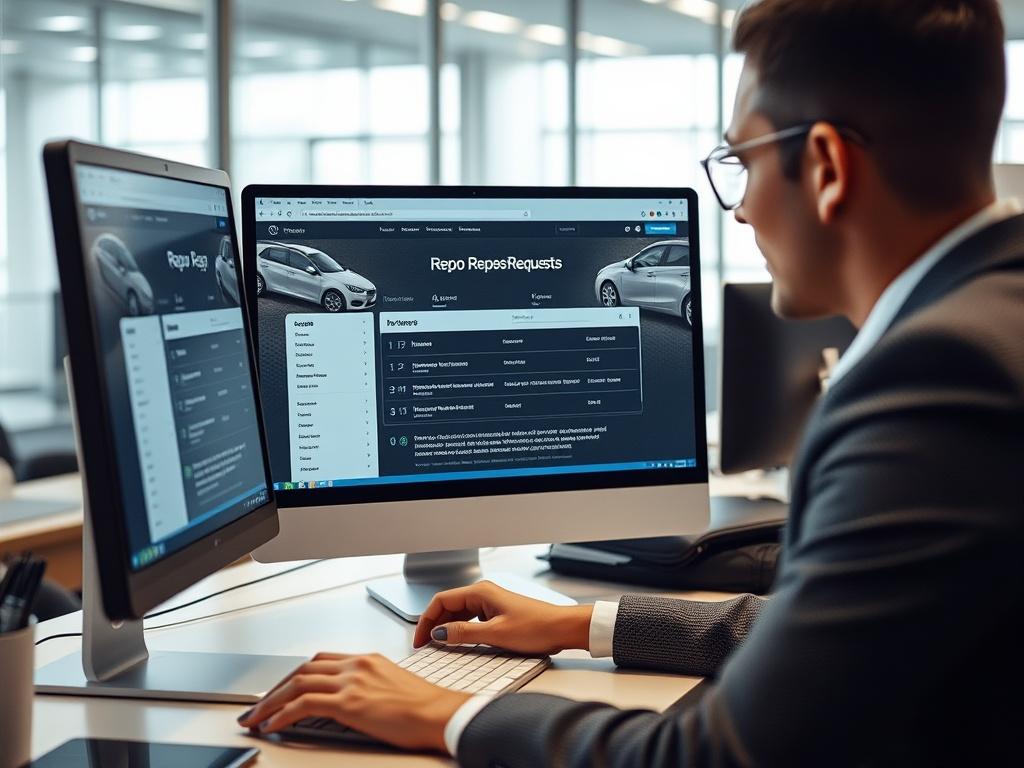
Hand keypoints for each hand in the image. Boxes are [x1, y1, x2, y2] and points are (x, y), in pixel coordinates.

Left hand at [237, 652, 469, 752]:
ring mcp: (351, 681)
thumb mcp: (393, 686)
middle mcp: (356, 664)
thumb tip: (351, 702)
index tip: (281, 688)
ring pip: (297, 683)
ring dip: (270, 701)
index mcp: (366, 659)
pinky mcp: (349, 702)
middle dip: (276, 687)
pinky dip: (282, 714)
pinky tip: (272, 725)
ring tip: (256, 717)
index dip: (295, 675)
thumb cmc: (425, 707)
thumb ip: (369, 686)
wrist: (440, 714)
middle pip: (303, 668)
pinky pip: (303, 704)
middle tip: (259, 705)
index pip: (320, 660)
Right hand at [414, 580, 593, 654]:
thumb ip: (464, 633)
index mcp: (480, 592)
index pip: (441, 601)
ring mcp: (491, 603)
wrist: (562, 628)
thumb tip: (440, 633)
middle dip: (434, 624)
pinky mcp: (497, 613)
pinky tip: (459, 642)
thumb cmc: (536, 627)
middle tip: (425, 645)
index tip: (420, 639)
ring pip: (459, 613)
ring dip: (447, 627)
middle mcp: (484, 594)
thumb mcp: (495, 634)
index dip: (426, 620)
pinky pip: (471, 619)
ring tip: (438, 645)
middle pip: (448, 606)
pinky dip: (461, 629)